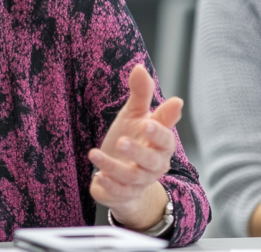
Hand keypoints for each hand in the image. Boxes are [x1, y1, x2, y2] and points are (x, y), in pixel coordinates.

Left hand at [88, 64, 181, 229]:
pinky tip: (97, 175)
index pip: (165, 139)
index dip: (159, 131)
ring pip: (131, 177)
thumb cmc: (133, 140)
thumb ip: (140, 94)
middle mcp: (153, 165)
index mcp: (159, 145)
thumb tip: (139, 67)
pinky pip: (119, 192)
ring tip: (94, 153)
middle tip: (123, 140)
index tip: (151, 121)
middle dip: (138, 151)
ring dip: (113, 167)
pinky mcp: (123, 193)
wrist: (124, 177)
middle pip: (152, 161)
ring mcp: (138, 181)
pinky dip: (109, 185)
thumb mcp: (134, 115)